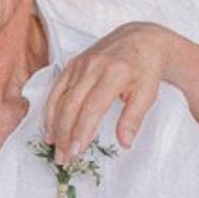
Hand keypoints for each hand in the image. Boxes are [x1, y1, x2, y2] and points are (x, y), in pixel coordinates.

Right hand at [44, 24, 164, 162]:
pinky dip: (50, 111)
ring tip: (55, 148)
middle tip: (63, 158)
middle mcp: (92, 67)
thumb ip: (134, 118)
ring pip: (60, 100)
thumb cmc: (146, 69)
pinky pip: (56, 90)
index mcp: (114, 74)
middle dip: (65, 134)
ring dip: (55, 126)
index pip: (92, 108)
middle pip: (71, 106)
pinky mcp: (71, 65)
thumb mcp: (148, 93)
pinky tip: (51, 128)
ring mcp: (79, 65)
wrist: (140, 39)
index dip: (81, 131)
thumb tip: (124, 143)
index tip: (76, 151)